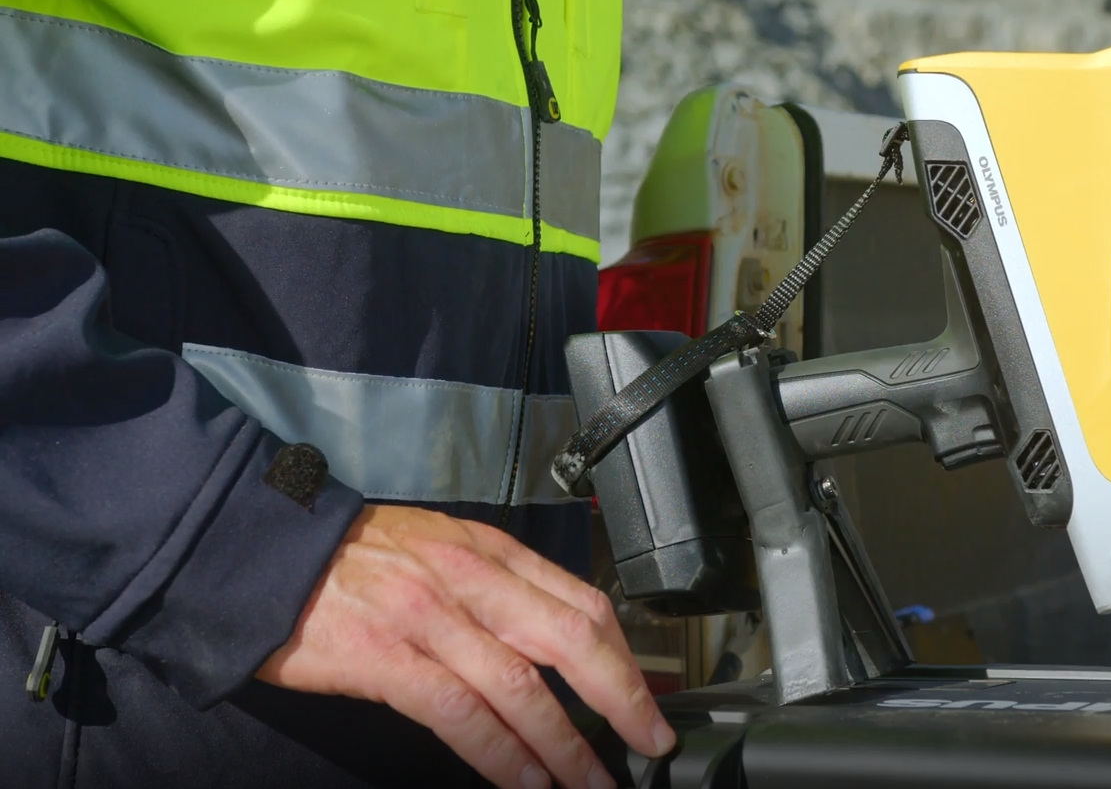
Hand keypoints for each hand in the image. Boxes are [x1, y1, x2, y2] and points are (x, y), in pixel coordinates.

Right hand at [258, 505, 674, 788]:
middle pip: (570, 639)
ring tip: (592, 783)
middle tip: (650, 741)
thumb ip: (495, 586)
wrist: (259, 551)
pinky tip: (526, 783)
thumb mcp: (439, 545)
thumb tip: (551, 638)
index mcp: (489, 551)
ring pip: (521, 687)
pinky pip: (460, 714)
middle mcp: (469, 577)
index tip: (646, 697)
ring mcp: (428, 618)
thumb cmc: (349, 557)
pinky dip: (502, 755)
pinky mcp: (384, 659)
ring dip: (566, 745)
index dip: (623, 656)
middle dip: (621, 697)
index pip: (581, 601)